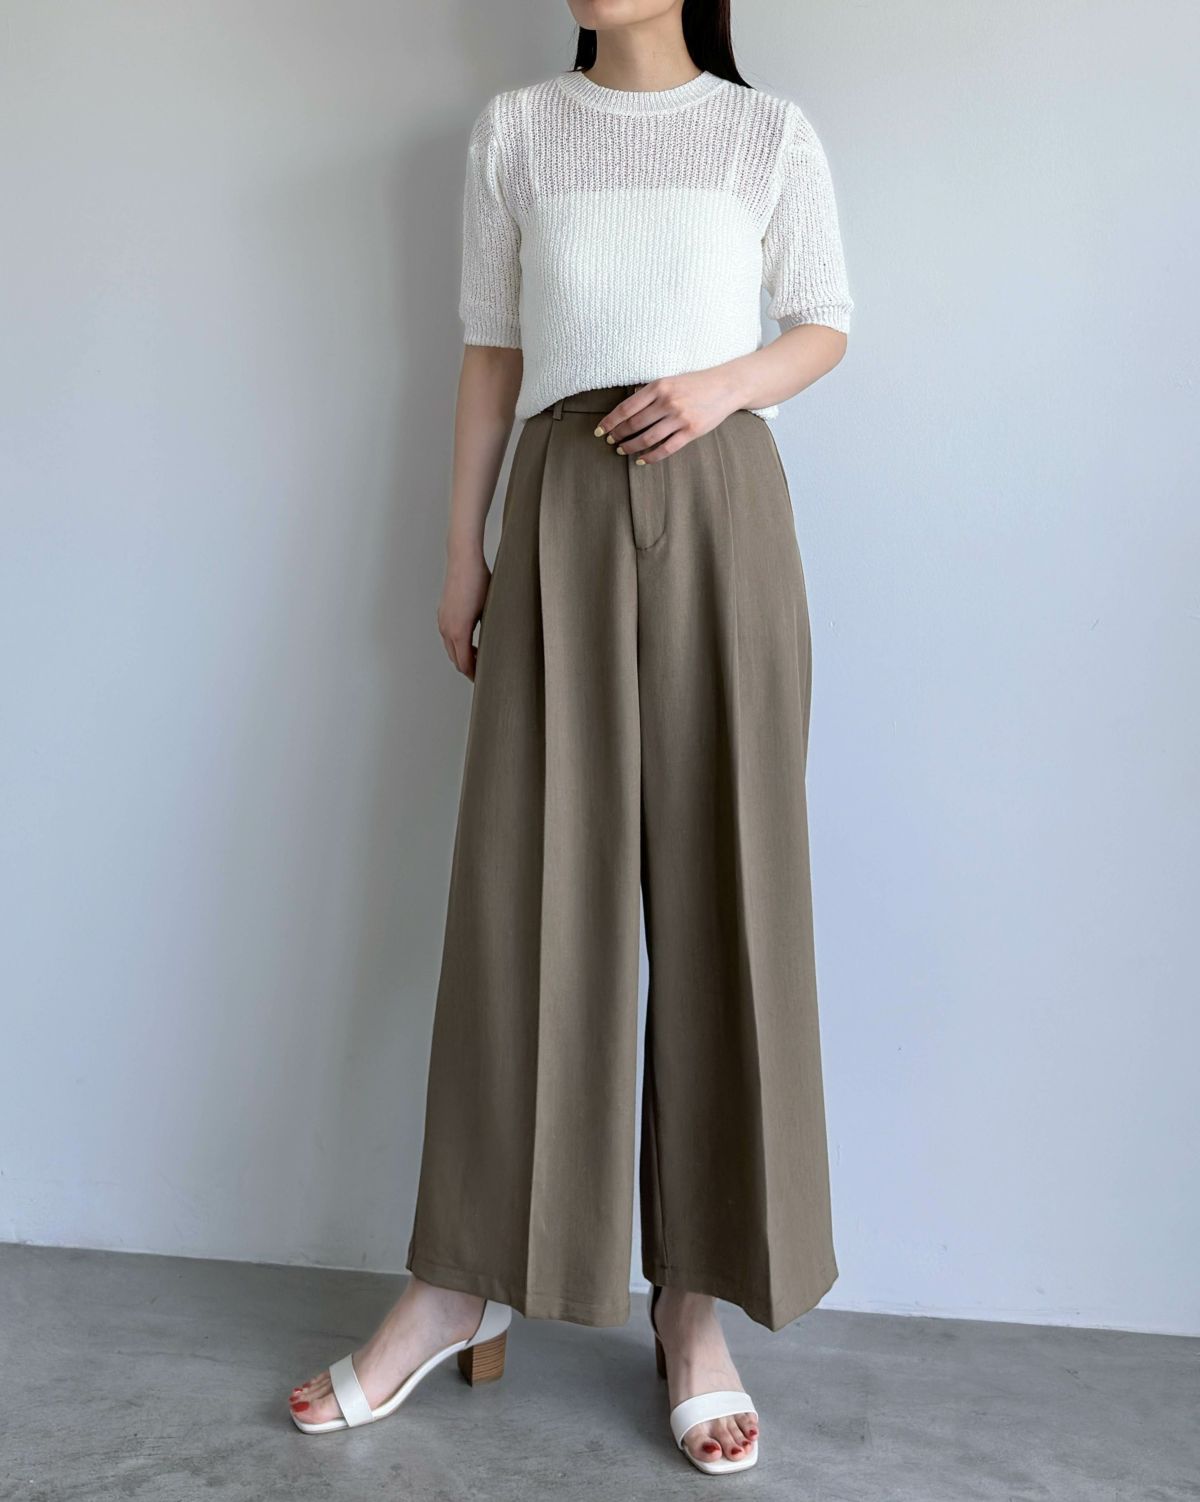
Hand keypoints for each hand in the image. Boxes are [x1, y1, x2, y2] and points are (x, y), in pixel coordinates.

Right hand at [437, 549, 490, 679]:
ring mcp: (443, 621)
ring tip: (480, 659)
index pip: (464, 664)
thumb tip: (498, 648)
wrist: (463, 560)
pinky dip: (458, 645)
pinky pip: (448, 637)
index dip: (475, 674)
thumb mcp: (490, 610)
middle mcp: (447, 628)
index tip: (486, 679)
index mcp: (458, 631)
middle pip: (456, 659)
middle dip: (469, 668)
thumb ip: (490, 632)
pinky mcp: (443, 613)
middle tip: (485, 673)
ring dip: (463, 656)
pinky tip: (471, 642)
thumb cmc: (479, 581)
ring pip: (451, 648)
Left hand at [595, 368, 741, 463]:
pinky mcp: (691, 432)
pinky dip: (651, 456)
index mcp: (659, 387)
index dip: (611, 421)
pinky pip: (666, 448)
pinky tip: (641, 460)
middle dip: (618, 435)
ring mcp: (679, 418)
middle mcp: (667, 402)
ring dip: (631, 446)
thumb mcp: (670, 380)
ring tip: (622, 450)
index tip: (600, 430)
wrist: (726, 386)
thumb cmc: (695, 384)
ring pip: (647, 438)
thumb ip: (650, 393)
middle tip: (610, 441)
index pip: (627, 407)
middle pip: (634, 424)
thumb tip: (628, 406)